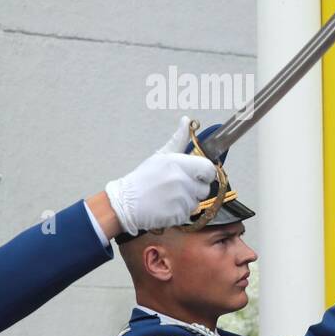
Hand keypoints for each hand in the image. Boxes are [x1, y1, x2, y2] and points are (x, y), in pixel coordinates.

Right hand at [104, 116, 217, 234]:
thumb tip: (187, 120)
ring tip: (169, 198)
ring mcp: (179, 199)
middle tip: (178, 188)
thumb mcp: (160, 156)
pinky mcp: (177, 215)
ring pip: (196, 203)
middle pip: (205, 188)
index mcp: (178, 163)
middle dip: (195, 189)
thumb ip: (178, 140)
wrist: (126, 203)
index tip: (197, 176)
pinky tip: (166, 208)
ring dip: (186, 202)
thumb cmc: (143, 179)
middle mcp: (181, 180)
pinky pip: (188, 214)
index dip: (205, 174)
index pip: (209, 169)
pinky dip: (179, 213)